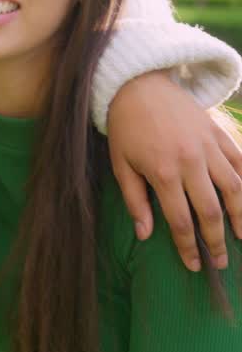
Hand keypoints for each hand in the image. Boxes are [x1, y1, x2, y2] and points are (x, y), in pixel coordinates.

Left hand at [108, 71, 241, 271]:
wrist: (139, 86)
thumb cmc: (125, 128)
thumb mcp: (120, 164)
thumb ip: (135, 200)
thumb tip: (146, 234)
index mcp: (163, 172)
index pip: (180, 220)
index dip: (188, 246)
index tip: (194, 265)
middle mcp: (190, 162)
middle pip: (212, 211)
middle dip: (217, 240)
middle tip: (221, 262)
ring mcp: (209, 147)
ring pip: (236, 188)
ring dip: (241, 216)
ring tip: (240, 236)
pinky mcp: (219, 134)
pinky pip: (240, 161)